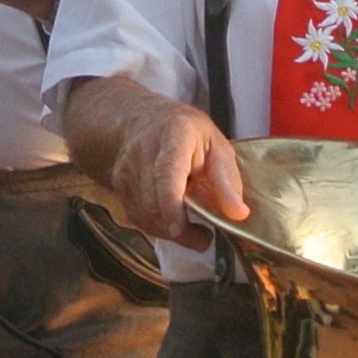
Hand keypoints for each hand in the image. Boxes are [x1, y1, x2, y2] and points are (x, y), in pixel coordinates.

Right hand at [76, 81, 245, 250]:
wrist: (144, 120)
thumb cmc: (187, 134)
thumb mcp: (217, 146)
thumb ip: (227, 181)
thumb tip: (238, 214)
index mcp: (173, 136)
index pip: (167, 175)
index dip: (172, 207)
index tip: (182, 230)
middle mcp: (143, 151)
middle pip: (154, 203)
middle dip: (180, 229)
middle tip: (203, 237)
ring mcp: (126, 169)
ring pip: (145, 215)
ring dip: (170, 230)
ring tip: (191, 229)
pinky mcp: (119, 185)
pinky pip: (138, 217)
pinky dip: (157, 227)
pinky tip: (172, 220)